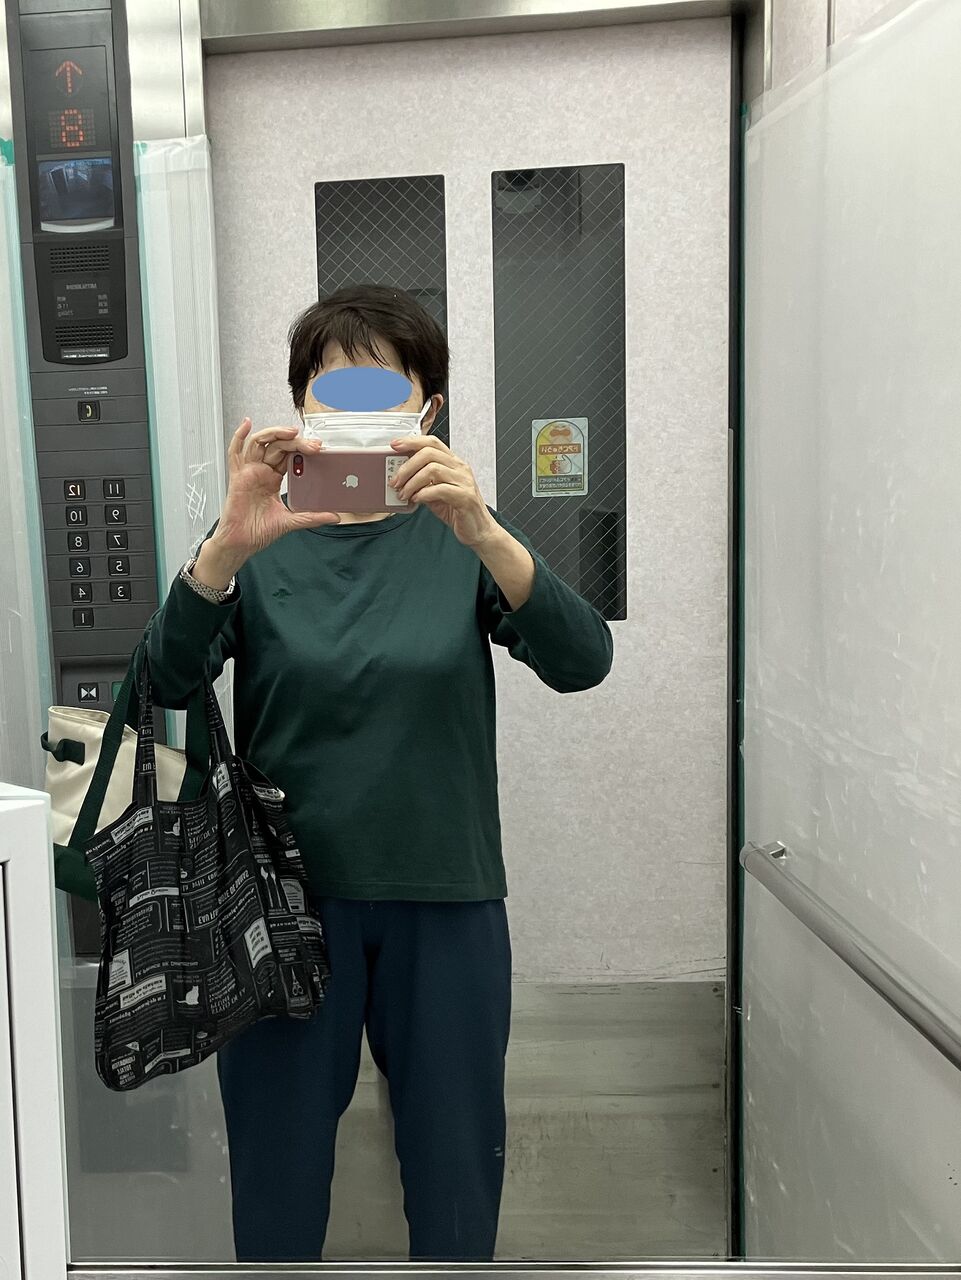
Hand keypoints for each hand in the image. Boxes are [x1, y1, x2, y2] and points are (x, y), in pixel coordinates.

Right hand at [210, 419, 339, 566]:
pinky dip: (239, 436)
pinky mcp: (237, 476)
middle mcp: (261, 472)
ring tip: (292, 432)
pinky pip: (235, 453)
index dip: (303, 449)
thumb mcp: (292, 521)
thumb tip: (335, 516)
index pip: (289, 456)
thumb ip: (312, 517)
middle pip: (278, 447)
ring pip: (260, 443)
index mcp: (273, 479)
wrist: (242, 543)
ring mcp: (249, 472)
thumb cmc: (259, 530)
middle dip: (296, 442)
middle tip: (313, 444)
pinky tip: (247, 424)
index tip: (319, 449)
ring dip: (275, 434)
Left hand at [389, 435, 497, 548]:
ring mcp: (464, 482)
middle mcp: (460, 469)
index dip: (412, 441)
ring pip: (433, 469)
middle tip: (395, 481)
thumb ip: (422, 482)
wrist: (478, 530)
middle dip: (407, 466)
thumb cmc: (458, 511)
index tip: (395, 445)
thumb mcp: (435, 492)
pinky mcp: (465, 497)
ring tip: (404, 494)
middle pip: (429, 453)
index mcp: (453, 463)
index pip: (432, 443)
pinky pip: (440, 489)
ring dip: (412, 482)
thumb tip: (400, 477)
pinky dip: (424, 494)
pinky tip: (417, 500)